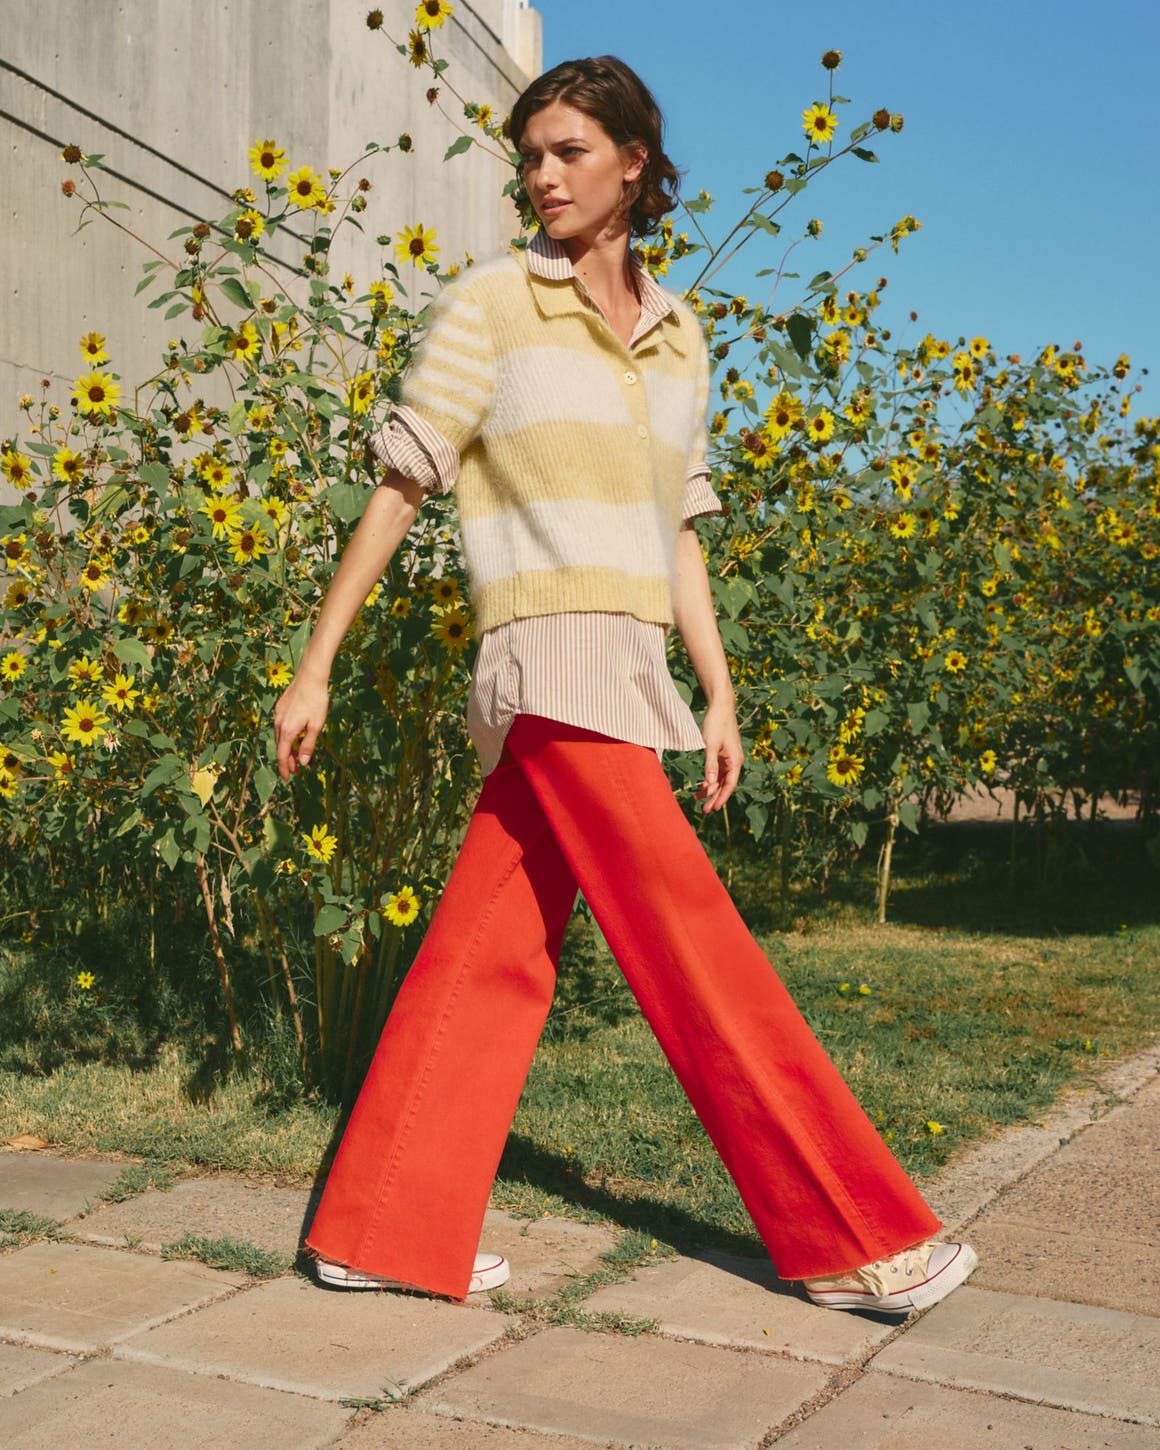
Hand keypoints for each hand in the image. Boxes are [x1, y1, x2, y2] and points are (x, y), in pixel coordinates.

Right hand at [273, 671, 328, 780]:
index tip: (287, 779)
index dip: (284, 769)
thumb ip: (308, 745)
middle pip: (280, 748)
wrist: (310, 677)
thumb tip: (303, 763)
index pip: (282, 756)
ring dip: (287, 748)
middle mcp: (279, 724)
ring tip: (298, 755)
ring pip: (280, 737)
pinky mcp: (280, 708)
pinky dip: (286, 736)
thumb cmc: (316, 701)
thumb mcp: (316, 726)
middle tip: (297, 770)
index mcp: (287, 731)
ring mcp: (278, 715)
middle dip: (288, 760)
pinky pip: (281, 727)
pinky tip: (295, 736)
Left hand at [696, 697, 742, 812]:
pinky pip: (718, 770)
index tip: (714, 808)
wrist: (720, 706)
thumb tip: (710, 784)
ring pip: (721, 778)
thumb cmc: (716, 723)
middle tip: (704, 810)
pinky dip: (710, 778)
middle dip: (715, 797)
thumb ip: (710, 765)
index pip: (729, 785)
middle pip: (725, 784)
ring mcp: (729, 757)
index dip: (722, 798)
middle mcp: (734, 761)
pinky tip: (702, 785)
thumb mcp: (710, 745)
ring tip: (699, 799)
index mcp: (735, 760)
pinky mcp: (723, 753)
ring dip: (711, 788)